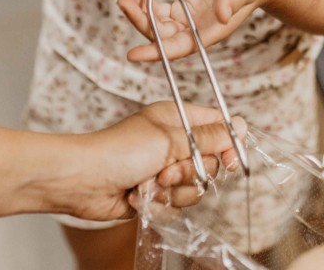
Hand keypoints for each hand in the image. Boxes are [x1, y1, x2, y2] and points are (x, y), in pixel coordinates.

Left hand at [62, 101, 246, 220]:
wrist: (84, 180)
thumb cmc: (120, 150)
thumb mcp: (169, 140)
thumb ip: (208, 138)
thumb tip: (240, 126)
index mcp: (177, 119)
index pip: (217, 126)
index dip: (227, 144)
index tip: (228, 160)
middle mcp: (173, 143)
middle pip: (210, 162)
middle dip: (191, 172)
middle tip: (168, 170)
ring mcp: (164, 169)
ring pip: (195, 187)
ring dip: (174, 190)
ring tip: (150, 183)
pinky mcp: (156, 193)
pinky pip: (177, 205)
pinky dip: (161, 203)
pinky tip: (140, 195)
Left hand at [117, 0, 270, 61]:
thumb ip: (232, 1)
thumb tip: (221, 15)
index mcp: (209, 34)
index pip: (178, 48)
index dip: (155, 52)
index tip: (133, 55)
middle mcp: (195, 31)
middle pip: (161, 35)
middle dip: (140, 22)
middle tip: (123, 2)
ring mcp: (189, 20)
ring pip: (157, 23)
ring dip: (140, 11)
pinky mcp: (185, 7)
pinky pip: (161, 10)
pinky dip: (147, 2)